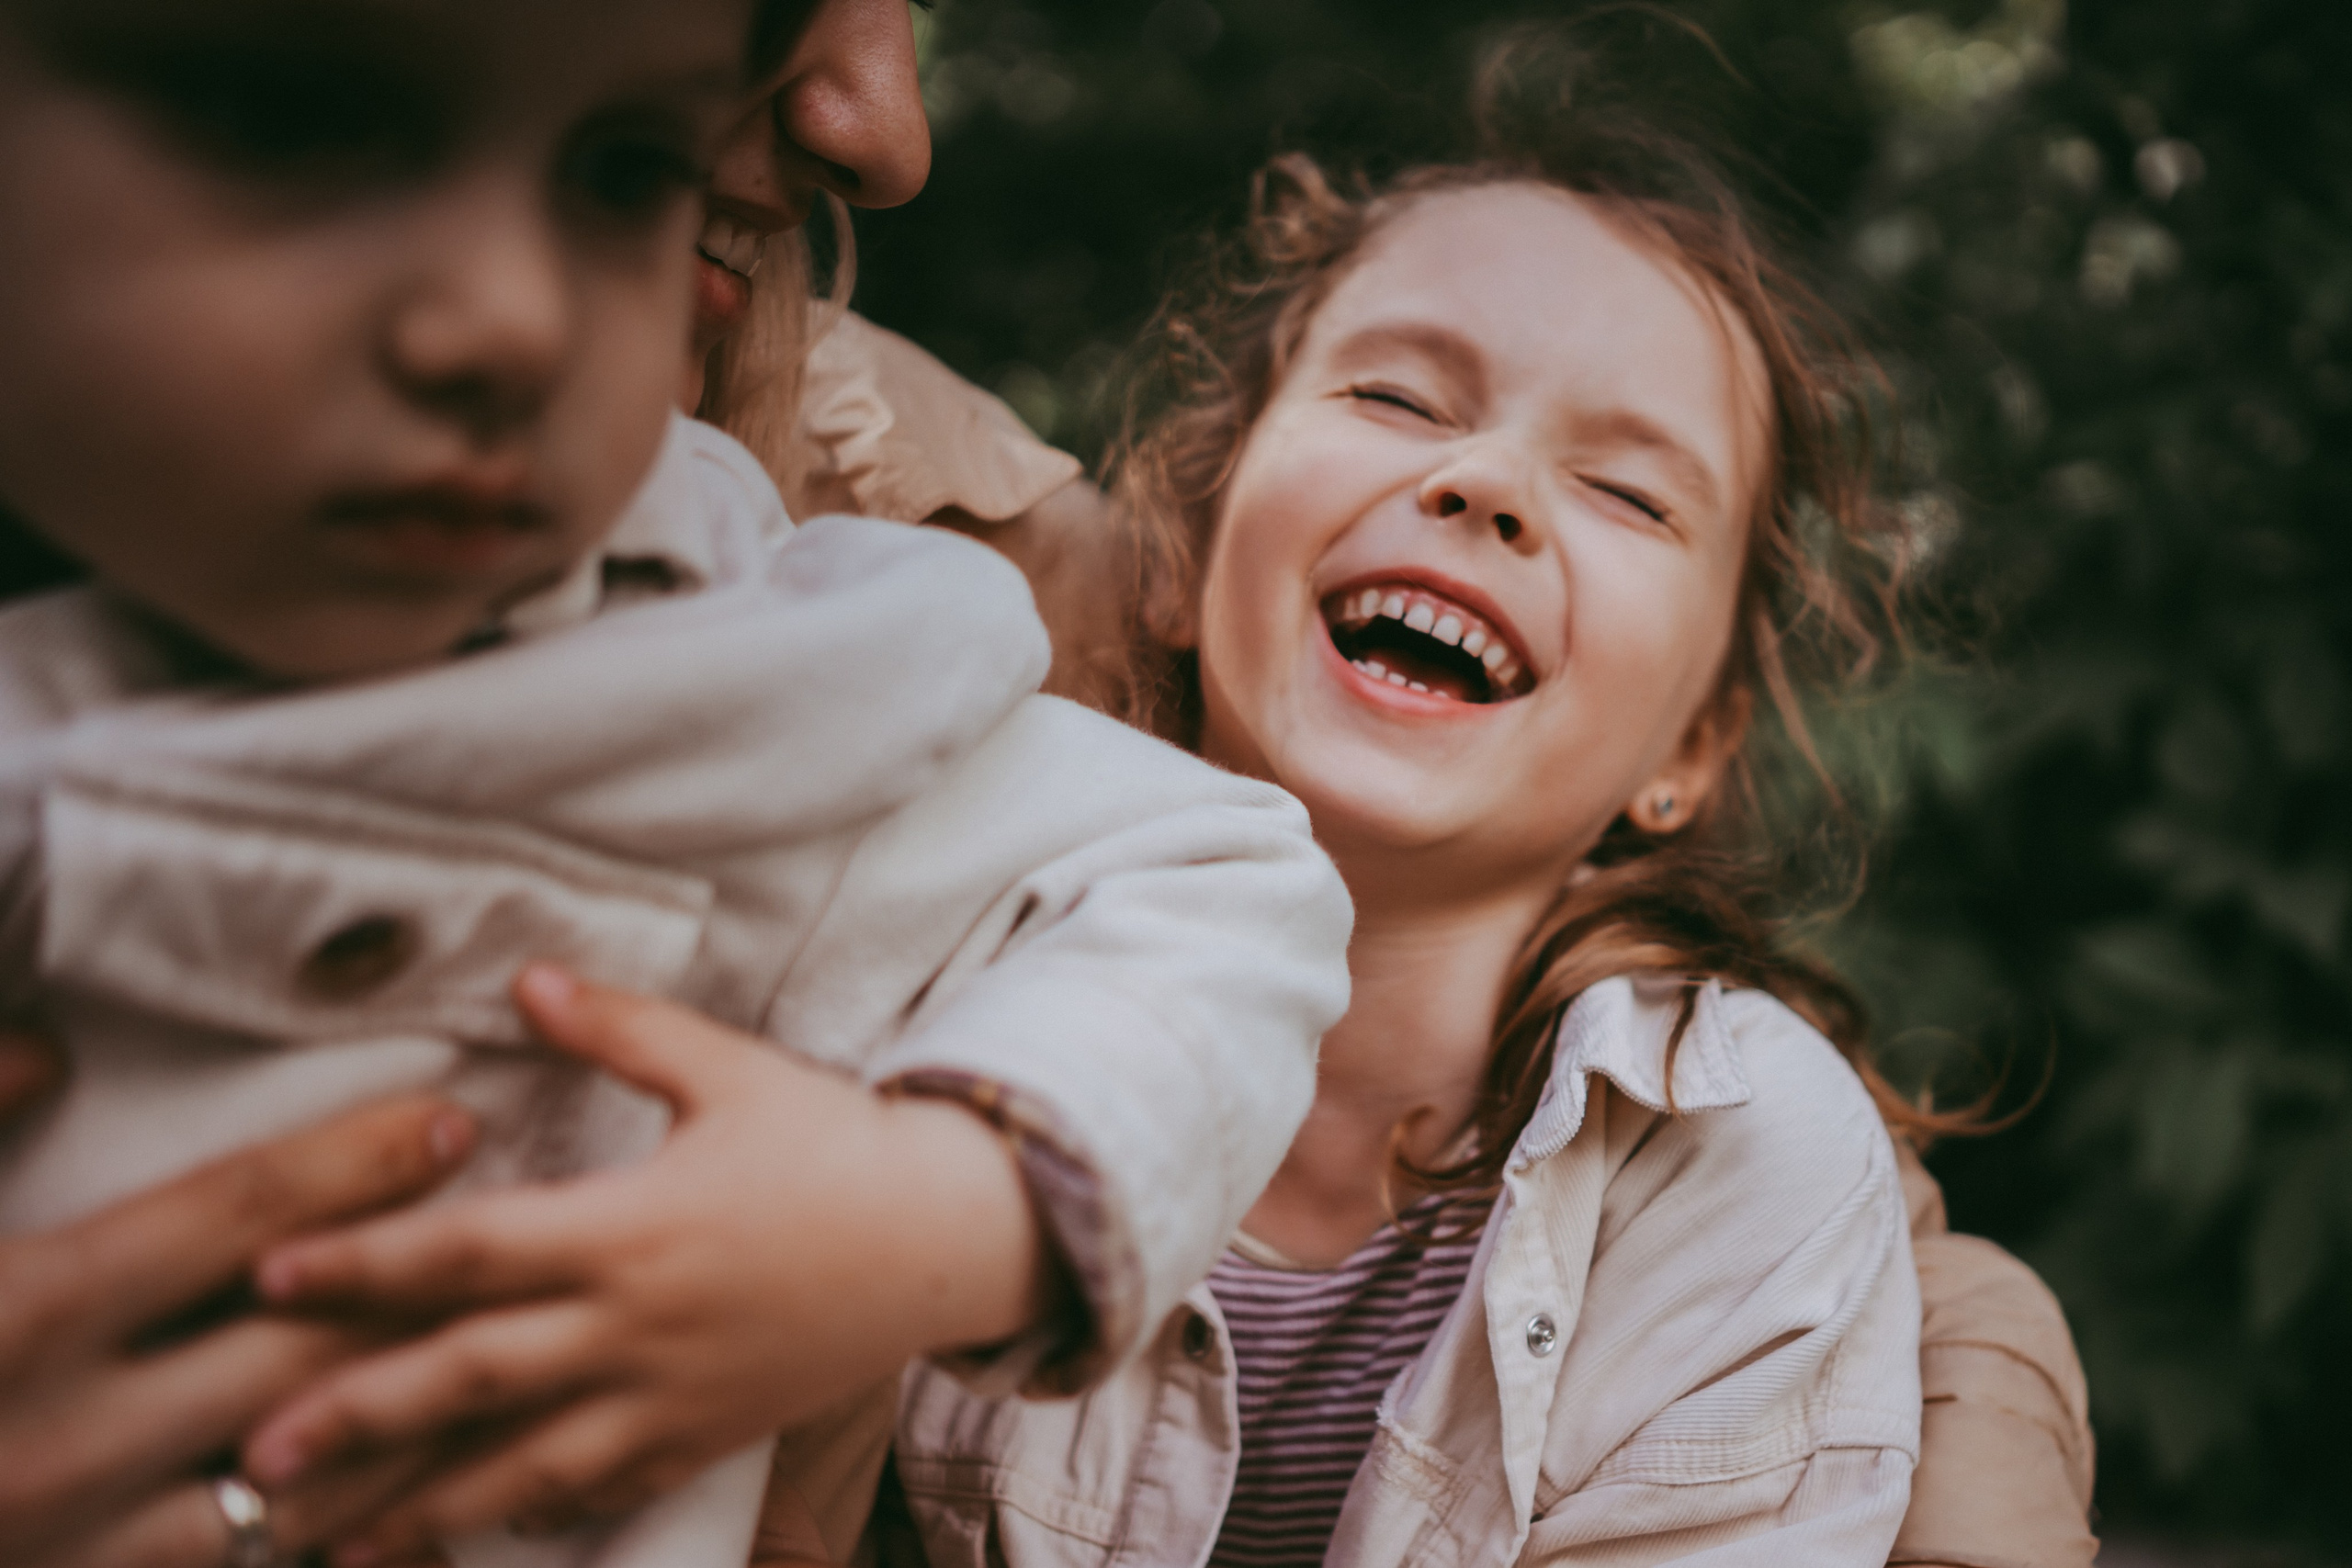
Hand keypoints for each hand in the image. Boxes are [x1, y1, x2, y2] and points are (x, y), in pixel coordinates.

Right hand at [0, 1072, 473, 1567]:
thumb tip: (46, 1048)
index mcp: (22, 1317)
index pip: (233, 1216)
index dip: (355, 1163)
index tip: (449, 1124)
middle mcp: (69, 1441)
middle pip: (307, 1346)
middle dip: (428, 1287)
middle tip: (529, 1237)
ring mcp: (87, 1548)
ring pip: (313, 1481)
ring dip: (414, 1425)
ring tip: (512, 1368)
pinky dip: (356, 1546)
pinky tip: (432, 1524)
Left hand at [245, 964, 1046, 1565]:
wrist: (948, 1235)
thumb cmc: (835, 1144)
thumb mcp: (730, 1069)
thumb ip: (619, 1026)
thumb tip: (523, 977)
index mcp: (632, 1226)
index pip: (469, 1251)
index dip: (364, 1264)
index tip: (271, 1276)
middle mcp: (638, 1325)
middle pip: (470, 1378)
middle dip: (356, 1416)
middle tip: (254, 1453)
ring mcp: (672, 1396)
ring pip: (523, 1465)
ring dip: (421, 1503)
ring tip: (333, 1540)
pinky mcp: (706, 1436)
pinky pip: (602, 1492)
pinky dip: (530, 1515)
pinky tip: (472, 1531)